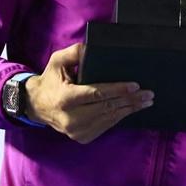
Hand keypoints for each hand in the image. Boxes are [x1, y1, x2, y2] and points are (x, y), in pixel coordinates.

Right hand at [24, 43, 153, 142]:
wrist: (36, 106)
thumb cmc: (50, 80)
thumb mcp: (57, 61)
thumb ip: (74, 53)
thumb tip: (91, 48)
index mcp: (66, 98)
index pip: (96, 94)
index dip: (117, 90)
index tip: (134, 85)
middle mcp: (71, 118)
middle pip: (107, 108)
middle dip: (130, 100)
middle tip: (148, 94)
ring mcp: (76, 131)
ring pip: (109, 119)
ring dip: (129, 110)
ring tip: (145, 102)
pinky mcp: (82, 137)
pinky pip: (105, 127)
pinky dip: (119, 117)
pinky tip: (130, 109)